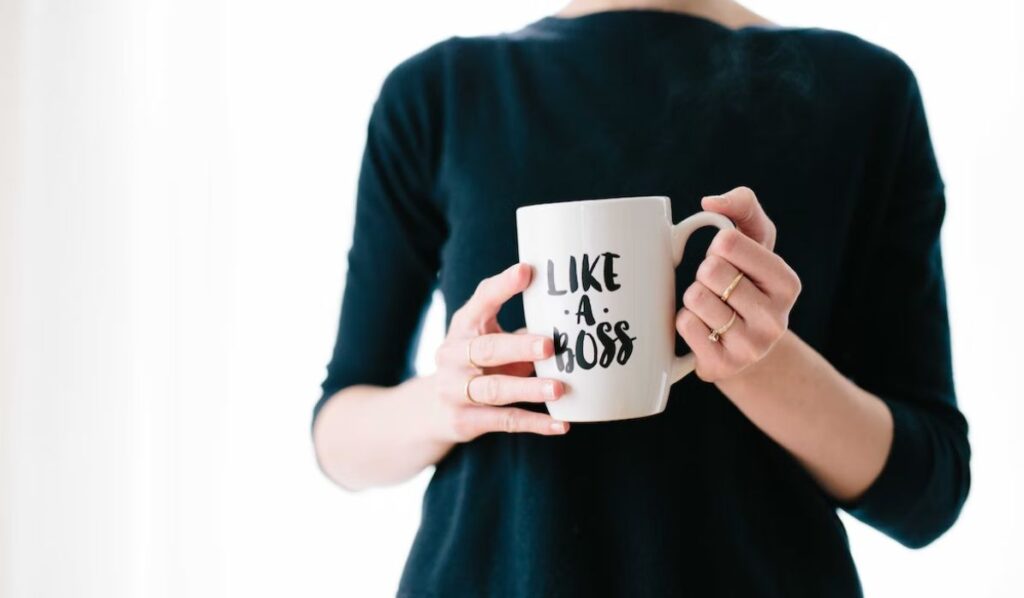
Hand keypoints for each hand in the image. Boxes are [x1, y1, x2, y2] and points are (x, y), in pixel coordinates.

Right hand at [431, 263, 569, 441]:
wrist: (433, 410)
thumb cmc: (476, 364)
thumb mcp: (488, 338)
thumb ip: (520, 330)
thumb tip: (572, 318)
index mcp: (463, 326)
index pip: (481, 301)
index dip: (503, 286)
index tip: (527, 271)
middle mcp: (453, 356)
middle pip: (486, 349)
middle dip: (519, 347)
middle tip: (549, 345)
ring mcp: (455, 390)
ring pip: (495, 389)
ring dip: (528, 389)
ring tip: (559, 389)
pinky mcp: (465, 420)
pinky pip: (505, 421)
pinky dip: (535, 423)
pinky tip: (561, 424)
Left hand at [676, 187, 801, 381]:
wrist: (745, 347)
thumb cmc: (746, 282)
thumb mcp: (755, 241)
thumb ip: (742, 206)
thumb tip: (710, 202)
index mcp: (787, 283)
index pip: (728, 243)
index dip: (718, 246)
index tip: (728, 259)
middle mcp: (776, 318)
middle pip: (710, 271)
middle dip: (704, 273)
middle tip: (717, 287)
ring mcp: (751, 347)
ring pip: (695, 298)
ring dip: (693, 298)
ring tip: (711, 308)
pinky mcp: (723, 366)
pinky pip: (685, 325)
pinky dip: (684, 320)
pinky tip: (703, 329)